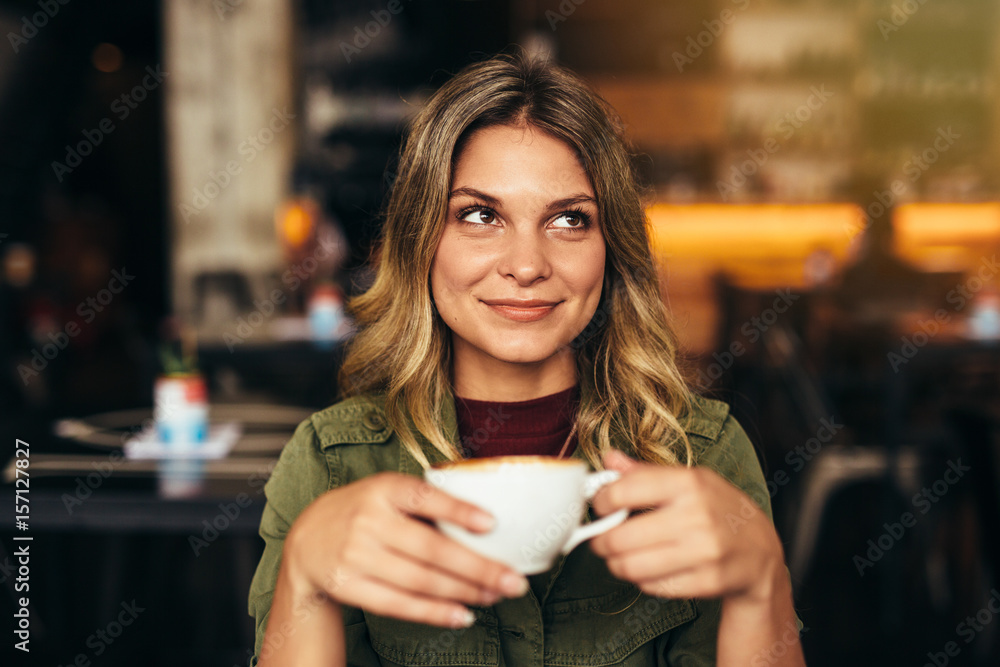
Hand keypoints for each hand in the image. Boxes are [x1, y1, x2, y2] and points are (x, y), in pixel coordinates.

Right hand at [281, 472, 529, 628]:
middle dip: (479, 568)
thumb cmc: (363, 511)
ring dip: (464, 592)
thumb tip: (489, 523)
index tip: (492, 523)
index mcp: (384, 489)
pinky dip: (434, 613)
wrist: (305, 539)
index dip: (458, 511)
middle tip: (515, 581)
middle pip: (431, 550)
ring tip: (495, 596)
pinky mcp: (349, 587)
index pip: (425, 498)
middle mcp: (368, 520)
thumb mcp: (387, 491)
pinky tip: (462, 615)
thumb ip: (426, 502)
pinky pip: (399, 604)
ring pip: (420, 581)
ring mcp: (356, 556)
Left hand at [589, 450, 785, 603]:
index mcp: (688, 483)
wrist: (761, 551)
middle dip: (601, 541)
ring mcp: (704, 551)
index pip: (622, 491)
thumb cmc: (718, 509)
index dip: (601, 502)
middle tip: (601, 540)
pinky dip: (643, 580)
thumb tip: (608, 457)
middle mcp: (697, 515)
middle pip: (620, 537)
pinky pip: (651, 586)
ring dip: (616, 564)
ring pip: (631, 567)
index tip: (600, 507)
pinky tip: (651, 569)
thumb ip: (645, 472)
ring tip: (620, 557)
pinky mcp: (707, 581)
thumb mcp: (690, 480)